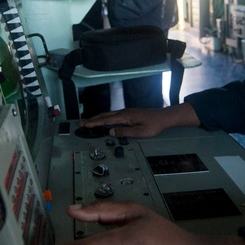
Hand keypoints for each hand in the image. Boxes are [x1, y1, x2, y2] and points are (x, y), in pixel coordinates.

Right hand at [80, 103, 199, 137]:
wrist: (164, 117)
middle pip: (104, 115)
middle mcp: (123, 112)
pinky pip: (113, 115)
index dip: (94, 123)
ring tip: (89, 122)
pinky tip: (104, 120)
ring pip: (108, 114)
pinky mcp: (129, 113)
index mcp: (124, 117)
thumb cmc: (153, 126)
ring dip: (98, 118)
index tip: (84, 125)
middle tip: (81, 123)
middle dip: (92, 119)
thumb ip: (124, 132)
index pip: (106, 120)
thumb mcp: (140, 132)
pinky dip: (105, 117)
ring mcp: (126, 112)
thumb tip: (110, 132)